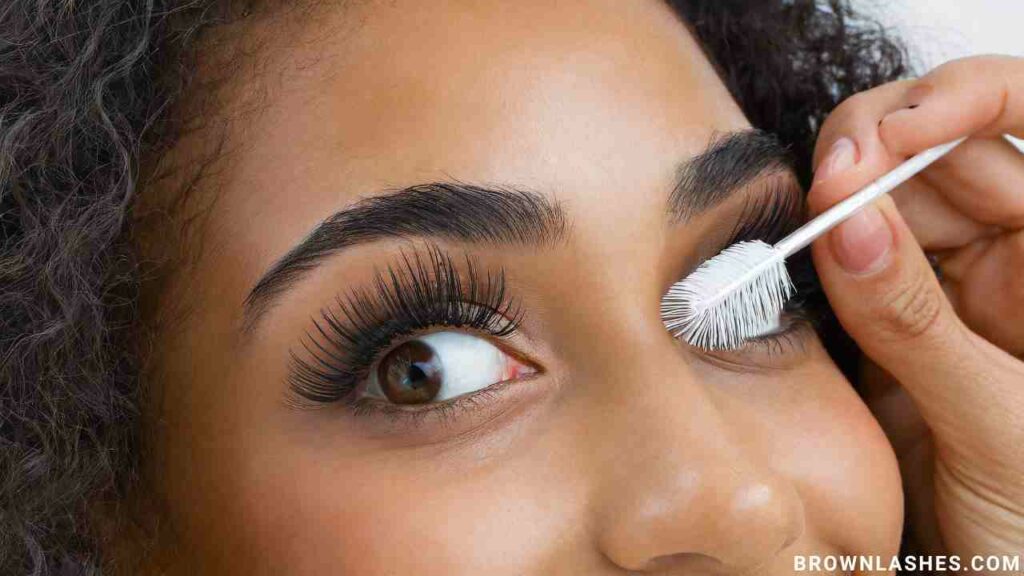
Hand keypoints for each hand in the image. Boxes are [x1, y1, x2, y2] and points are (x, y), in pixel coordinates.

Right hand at [807, 55, 1023, 559]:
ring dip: (834, 208)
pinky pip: (840, 274)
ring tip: (800, 228)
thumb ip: (916, 321)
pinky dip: (808, 264)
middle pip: (939, 157)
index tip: (893, 132)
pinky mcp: (884, 334)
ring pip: (878, 211)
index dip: (962, 101)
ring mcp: (944, 297)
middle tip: (826, 179)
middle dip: (879, 151)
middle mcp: (1010, 264)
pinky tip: (792, 263)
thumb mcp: (1001, 423)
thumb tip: (845, 220)